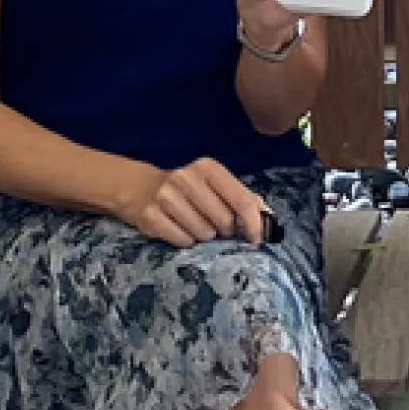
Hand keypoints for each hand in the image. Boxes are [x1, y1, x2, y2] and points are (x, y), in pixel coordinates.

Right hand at [118, 158, 270, 247]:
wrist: (140, 188)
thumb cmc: (187, 190)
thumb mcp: (214, 184)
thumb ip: (241, 197)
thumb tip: (269, 217)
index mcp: (208, 168)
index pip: (242, 200)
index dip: (254, 223)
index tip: (256, 238)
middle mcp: (186, 178)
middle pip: (224, 220)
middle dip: (225, 230)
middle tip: (215, 225)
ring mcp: (167, 196)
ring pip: (204, 233)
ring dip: (204, 236)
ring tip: (195, 225)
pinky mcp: (151, 216)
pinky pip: (183, 241)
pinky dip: (185, 241)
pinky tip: (179, 229)